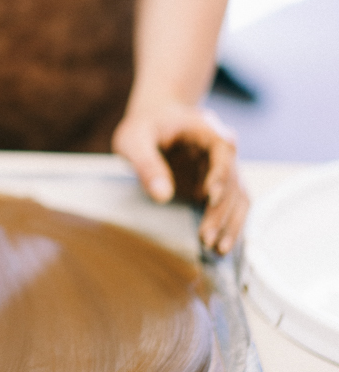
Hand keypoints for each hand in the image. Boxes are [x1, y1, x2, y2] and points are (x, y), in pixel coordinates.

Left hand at [112, 103, 247, 254]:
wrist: (154, 121)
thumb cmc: (144, 126)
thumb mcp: (134, 139)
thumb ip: (146, 164)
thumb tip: (162, 195)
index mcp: (206, 129)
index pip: (223, 150)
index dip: (220, 174)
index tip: (209, 197)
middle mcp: (222, 150)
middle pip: (232, 180)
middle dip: (221, 210)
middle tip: (205, 237)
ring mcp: (223, 169)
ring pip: (238, 197)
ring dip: (230, 223)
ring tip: (216, 249)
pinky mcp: (218, 185)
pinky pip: (231, 206)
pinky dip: (228, 225)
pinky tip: (220, 246)